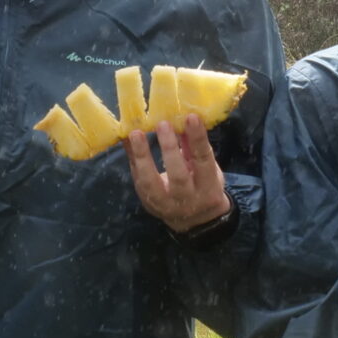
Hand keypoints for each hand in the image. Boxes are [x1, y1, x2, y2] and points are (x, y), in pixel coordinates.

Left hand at [126, 115, 231, 233]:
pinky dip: (132, 160)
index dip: (198, 139)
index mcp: (209, 187)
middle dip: (169, 149)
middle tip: (162, 124)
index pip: (203, 161)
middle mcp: (188, 199)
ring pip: (151, 182)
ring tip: (135, 134)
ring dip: (142, 156)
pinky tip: (128, 142)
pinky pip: (139, 181)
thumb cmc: (203, 185)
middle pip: (178, 175)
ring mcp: (166, 204)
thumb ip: (195, 148)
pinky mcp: (149, 204)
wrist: (195, 220)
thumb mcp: (208, 169)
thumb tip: (185, 118)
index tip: (191, 117)